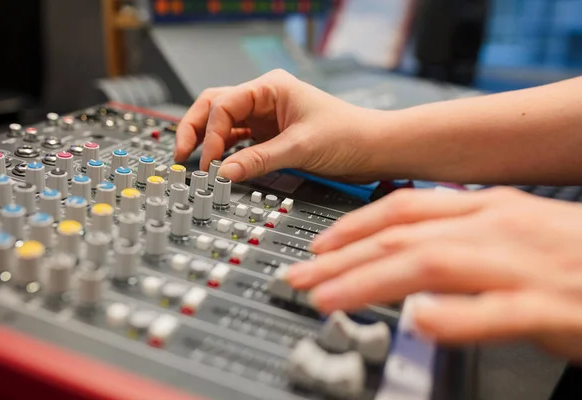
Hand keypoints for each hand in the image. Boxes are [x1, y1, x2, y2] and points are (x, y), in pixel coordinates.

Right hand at [174, 69, 384, 182]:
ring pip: (224, 124)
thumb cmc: (348, 134)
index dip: (211, 132)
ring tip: (193, 161)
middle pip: (215, 107)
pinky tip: (218, 165)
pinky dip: (226, 153)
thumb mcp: (299, 147)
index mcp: (271, 87)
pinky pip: (239, 141)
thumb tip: (223, 174)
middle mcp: (265, 99)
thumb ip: (258, 160)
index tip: (210, 161)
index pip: (224, 103)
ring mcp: (266, 118)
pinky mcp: (270, 137)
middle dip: (196, 128)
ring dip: (208, 141)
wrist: (374, 149)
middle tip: (181, 153)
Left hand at [286, 187, 581, 360]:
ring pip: (431, 267)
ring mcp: (520, 266)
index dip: (353, 226)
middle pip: (401, 239)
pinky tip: (421, 323)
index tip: (318, 245)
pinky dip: (455, 317)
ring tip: (329, 298)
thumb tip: (409, 247)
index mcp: (487, 208)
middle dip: (341, 258)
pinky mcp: (548, 307)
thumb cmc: (571, 253)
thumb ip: (459, 233)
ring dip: (371, 282)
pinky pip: (495, 312)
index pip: (404, 209)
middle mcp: (496, 229)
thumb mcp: (511, 227)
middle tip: (298, 277)